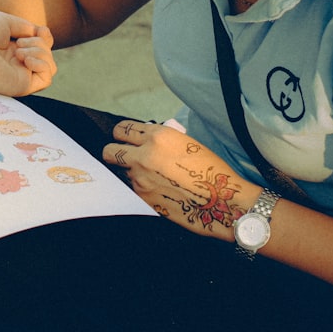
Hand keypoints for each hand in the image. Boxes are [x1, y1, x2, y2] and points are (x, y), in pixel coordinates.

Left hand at [0, 10, 55, 95]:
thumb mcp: (6, 21)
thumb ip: (26, 27)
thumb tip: (40, 34)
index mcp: (12, 48)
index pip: (40, 44)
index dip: (45, 36)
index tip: (39, 30)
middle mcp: (17, 63)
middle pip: (47, 53)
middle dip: (40, 43)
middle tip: (19, 43)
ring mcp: (21, 75)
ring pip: (50, 65)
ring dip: (41, 52)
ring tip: (19, 51)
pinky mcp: (22, 86)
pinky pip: (47, 78)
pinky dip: (42, 65)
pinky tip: (25, 59)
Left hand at [101, 120, 259, 239]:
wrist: (223, 202)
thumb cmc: (212, 172)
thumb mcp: (187, 144)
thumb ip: (161, 141)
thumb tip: (146, 141)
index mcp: (159, 136)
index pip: (123, 129)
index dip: (122, 134)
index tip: (123, 138)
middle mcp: (145, 155)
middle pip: (110, 151)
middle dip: (115, 152)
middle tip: (125, 156)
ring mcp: (141, 178)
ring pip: (121, 172)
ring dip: (131, 172)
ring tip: (150, 176)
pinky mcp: (143, 198)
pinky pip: (132, 189)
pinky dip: (140, 188)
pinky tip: (156, 190)